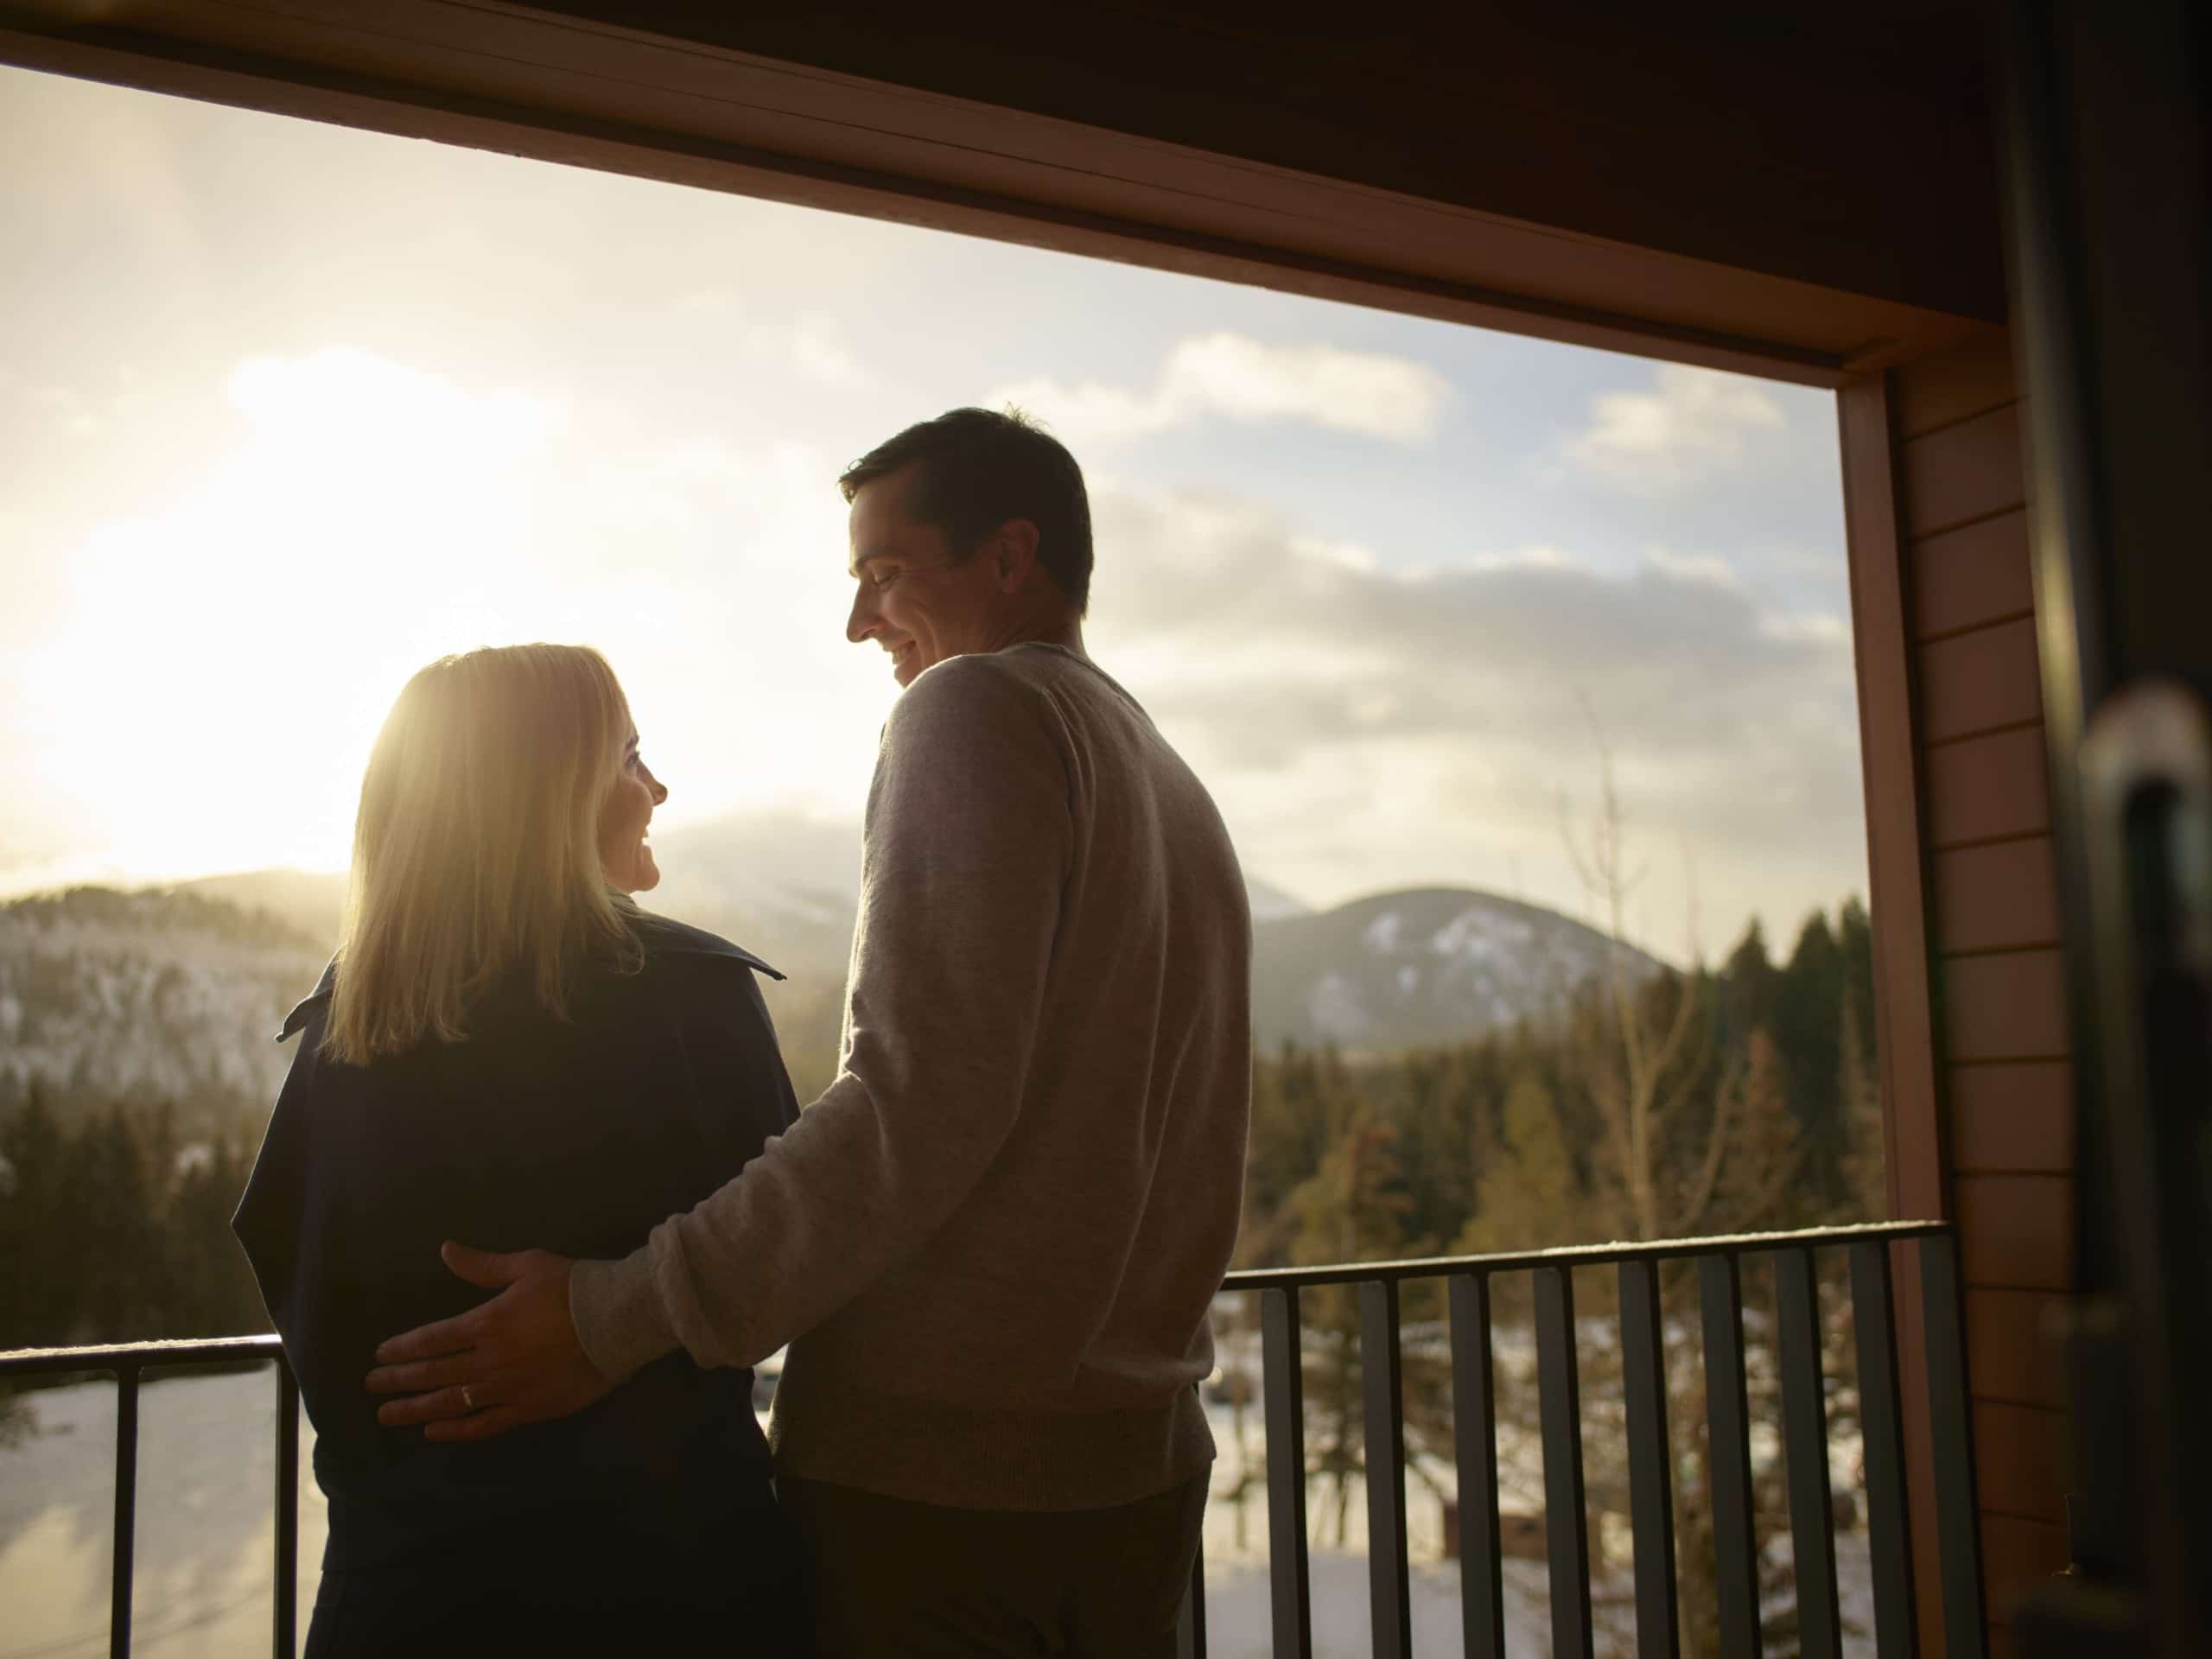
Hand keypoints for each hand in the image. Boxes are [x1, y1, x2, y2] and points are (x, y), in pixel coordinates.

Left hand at [365, 1242, 614, 1441]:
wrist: (617, 1320)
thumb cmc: (572, 1287)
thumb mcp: (527, 1265)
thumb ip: (483, 1265)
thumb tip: (445, 1250)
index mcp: (487, 1323)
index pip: (432, 1339)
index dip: (403, 1348)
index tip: (379, 1355)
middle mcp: (489, 1360)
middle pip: (433, 1374)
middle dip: (398, 1380)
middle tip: (371, 1386)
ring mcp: (507, 1388)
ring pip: (450, 1403)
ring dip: (415, 1410)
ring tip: (387, 1415)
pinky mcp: (528, 1408)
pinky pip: (484, 1424)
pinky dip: (456, 1430)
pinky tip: (434, 1432)